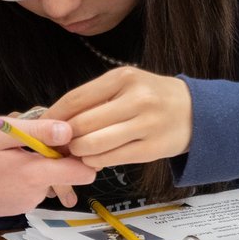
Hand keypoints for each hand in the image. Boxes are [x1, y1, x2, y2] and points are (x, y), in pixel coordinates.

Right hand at [0, 117, 96, 213]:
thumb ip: (37, 132)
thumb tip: (70, 131)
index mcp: (33, 175)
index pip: (82, 173)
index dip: (81, 153)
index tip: (67, 139)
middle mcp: (33, 195)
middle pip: (61, 173)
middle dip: (49, 154)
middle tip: (21, 138)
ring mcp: (21, 204)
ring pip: (43, 180)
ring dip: (32, 164)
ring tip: (4, 151)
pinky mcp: (10, 208)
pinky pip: (27, 189)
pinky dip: (19, 176)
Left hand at [43, 66, 193, 168]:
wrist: (196, 112)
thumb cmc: (151, 97)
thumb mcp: (126, 85)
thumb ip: (94, 98)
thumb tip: (56, 119)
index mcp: (123, 78)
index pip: (77, 98)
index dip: (55, 115)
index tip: (42, 125)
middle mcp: (136, 99)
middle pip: (83, 124)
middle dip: (65, 137)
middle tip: (58, 144)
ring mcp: (146, 125)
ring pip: (95, 144)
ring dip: (79, 152)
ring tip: (76, 151)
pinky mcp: (153, 149)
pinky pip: (112, 159)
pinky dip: (96, 161)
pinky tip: (94, 159)